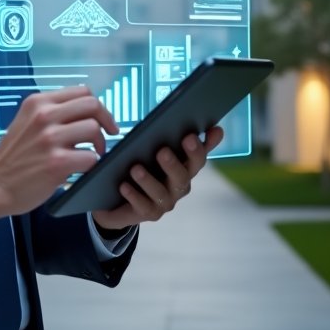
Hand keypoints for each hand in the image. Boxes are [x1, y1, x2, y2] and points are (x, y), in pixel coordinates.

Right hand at [0, 86, 118, 219]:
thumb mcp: (27, 121)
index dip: (98, 106)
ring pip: (93, 129)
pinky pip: (91, 157)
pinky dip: (91, 164)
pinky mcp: (57, 163)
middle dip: (106, 120)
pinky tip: (82, 168)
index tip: (102, 119)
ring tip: (91, 154)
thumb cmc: (14, 155)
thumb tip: (86, 111)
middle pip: (92, 105)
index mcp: (38, 102)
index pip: (82, 91)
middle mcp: (44, 116)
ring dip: (99, 144)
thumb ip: (52, 112)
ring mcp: (50, 139)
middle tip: (107, 135)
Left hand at [90, 126, 224, 231]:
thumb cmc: (142, 165)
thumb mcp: (152, 148)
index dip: (206, 145)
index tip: (210, 130)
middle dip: (174, 163)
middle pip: (183, 175)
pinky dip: (134, 195)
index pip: (199, 156)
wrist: (119, 198)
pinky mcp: (148, 213)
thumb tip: (179, 116)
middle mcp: (179, 185)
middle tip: (162, 150)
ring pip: (161, 193)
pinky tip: (124, 186)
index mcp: (184, 167)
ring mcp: (165, 202)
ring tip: (135, 168)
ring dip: (149, 180)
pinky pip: (143, 206)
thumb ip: (166, 134)